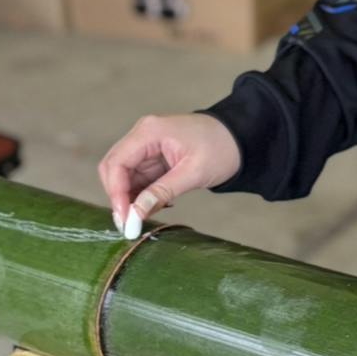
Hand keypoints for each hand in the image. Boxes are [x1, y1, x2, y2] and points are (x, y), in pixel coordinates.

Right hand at [98, 113, 240, 237]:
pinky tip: (157, 205)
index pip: (116, 163)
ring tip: (146, 216)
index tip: (124, 219)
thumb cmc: (221, 149)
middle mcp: (142, 135)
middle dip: (120, 197)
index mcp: (149, 132)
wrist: (242, 138)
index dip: (115, 193)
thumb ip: (160, 193)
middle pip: (114, 169)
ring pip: (124, 176)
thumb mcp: (192, 173)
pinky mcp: (154, 157)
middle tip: (130, 223)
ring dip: (131, 198)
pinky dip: (142, 195)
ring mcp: (147, 146)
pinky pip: (138, 178)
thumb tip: (133, 216)